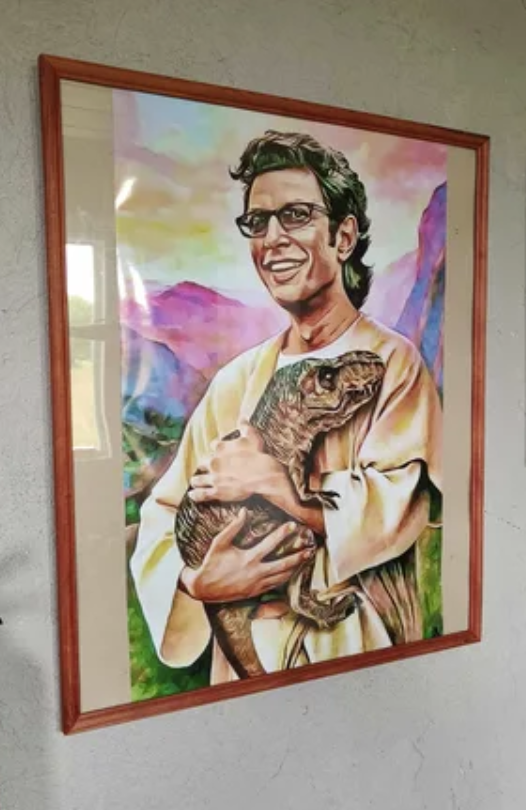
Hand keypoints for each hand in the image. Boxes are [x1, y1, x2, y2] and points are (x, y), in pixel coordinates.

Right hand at [179, 508, 315, 602]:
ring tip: (305, 560)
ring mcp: (256, 585)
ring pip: (281, 577)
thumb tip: (244, 511)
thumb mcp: (219, 543)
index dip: (282, 533)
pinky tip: (291, 573)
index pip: (270, 544)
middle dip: (297, 556)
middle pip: (283, 565)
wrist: (203, 588)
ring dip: (295, 568)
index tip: (292, 525)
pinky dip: (285, 578)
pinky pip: (275, 585)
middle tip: (309, 549)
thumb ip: (233, 527)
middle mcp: (255, 573)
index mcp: (248, 559)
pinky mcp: (255, 592)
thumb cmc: (211, 563)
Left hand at [188, 419, 285, 503]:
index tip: (217, 451)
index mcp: (220, 448)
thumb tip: (242, 417)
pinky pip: (202, 494)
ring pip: (198, 479)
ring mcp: (214, 477)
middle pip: (202, 463)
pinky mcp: (217, 491)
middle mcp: (214, 462)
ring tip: (195, 482)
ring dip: (196, 480)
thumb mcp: (252, 436)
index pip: (213, 446)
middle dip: (203, 466)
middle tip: (205, 468)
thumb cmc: (257, 455)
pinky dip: (196, 495)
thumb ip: (244, 426)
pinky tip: (192, 495)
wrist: (261, 474)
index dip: (215, 449)